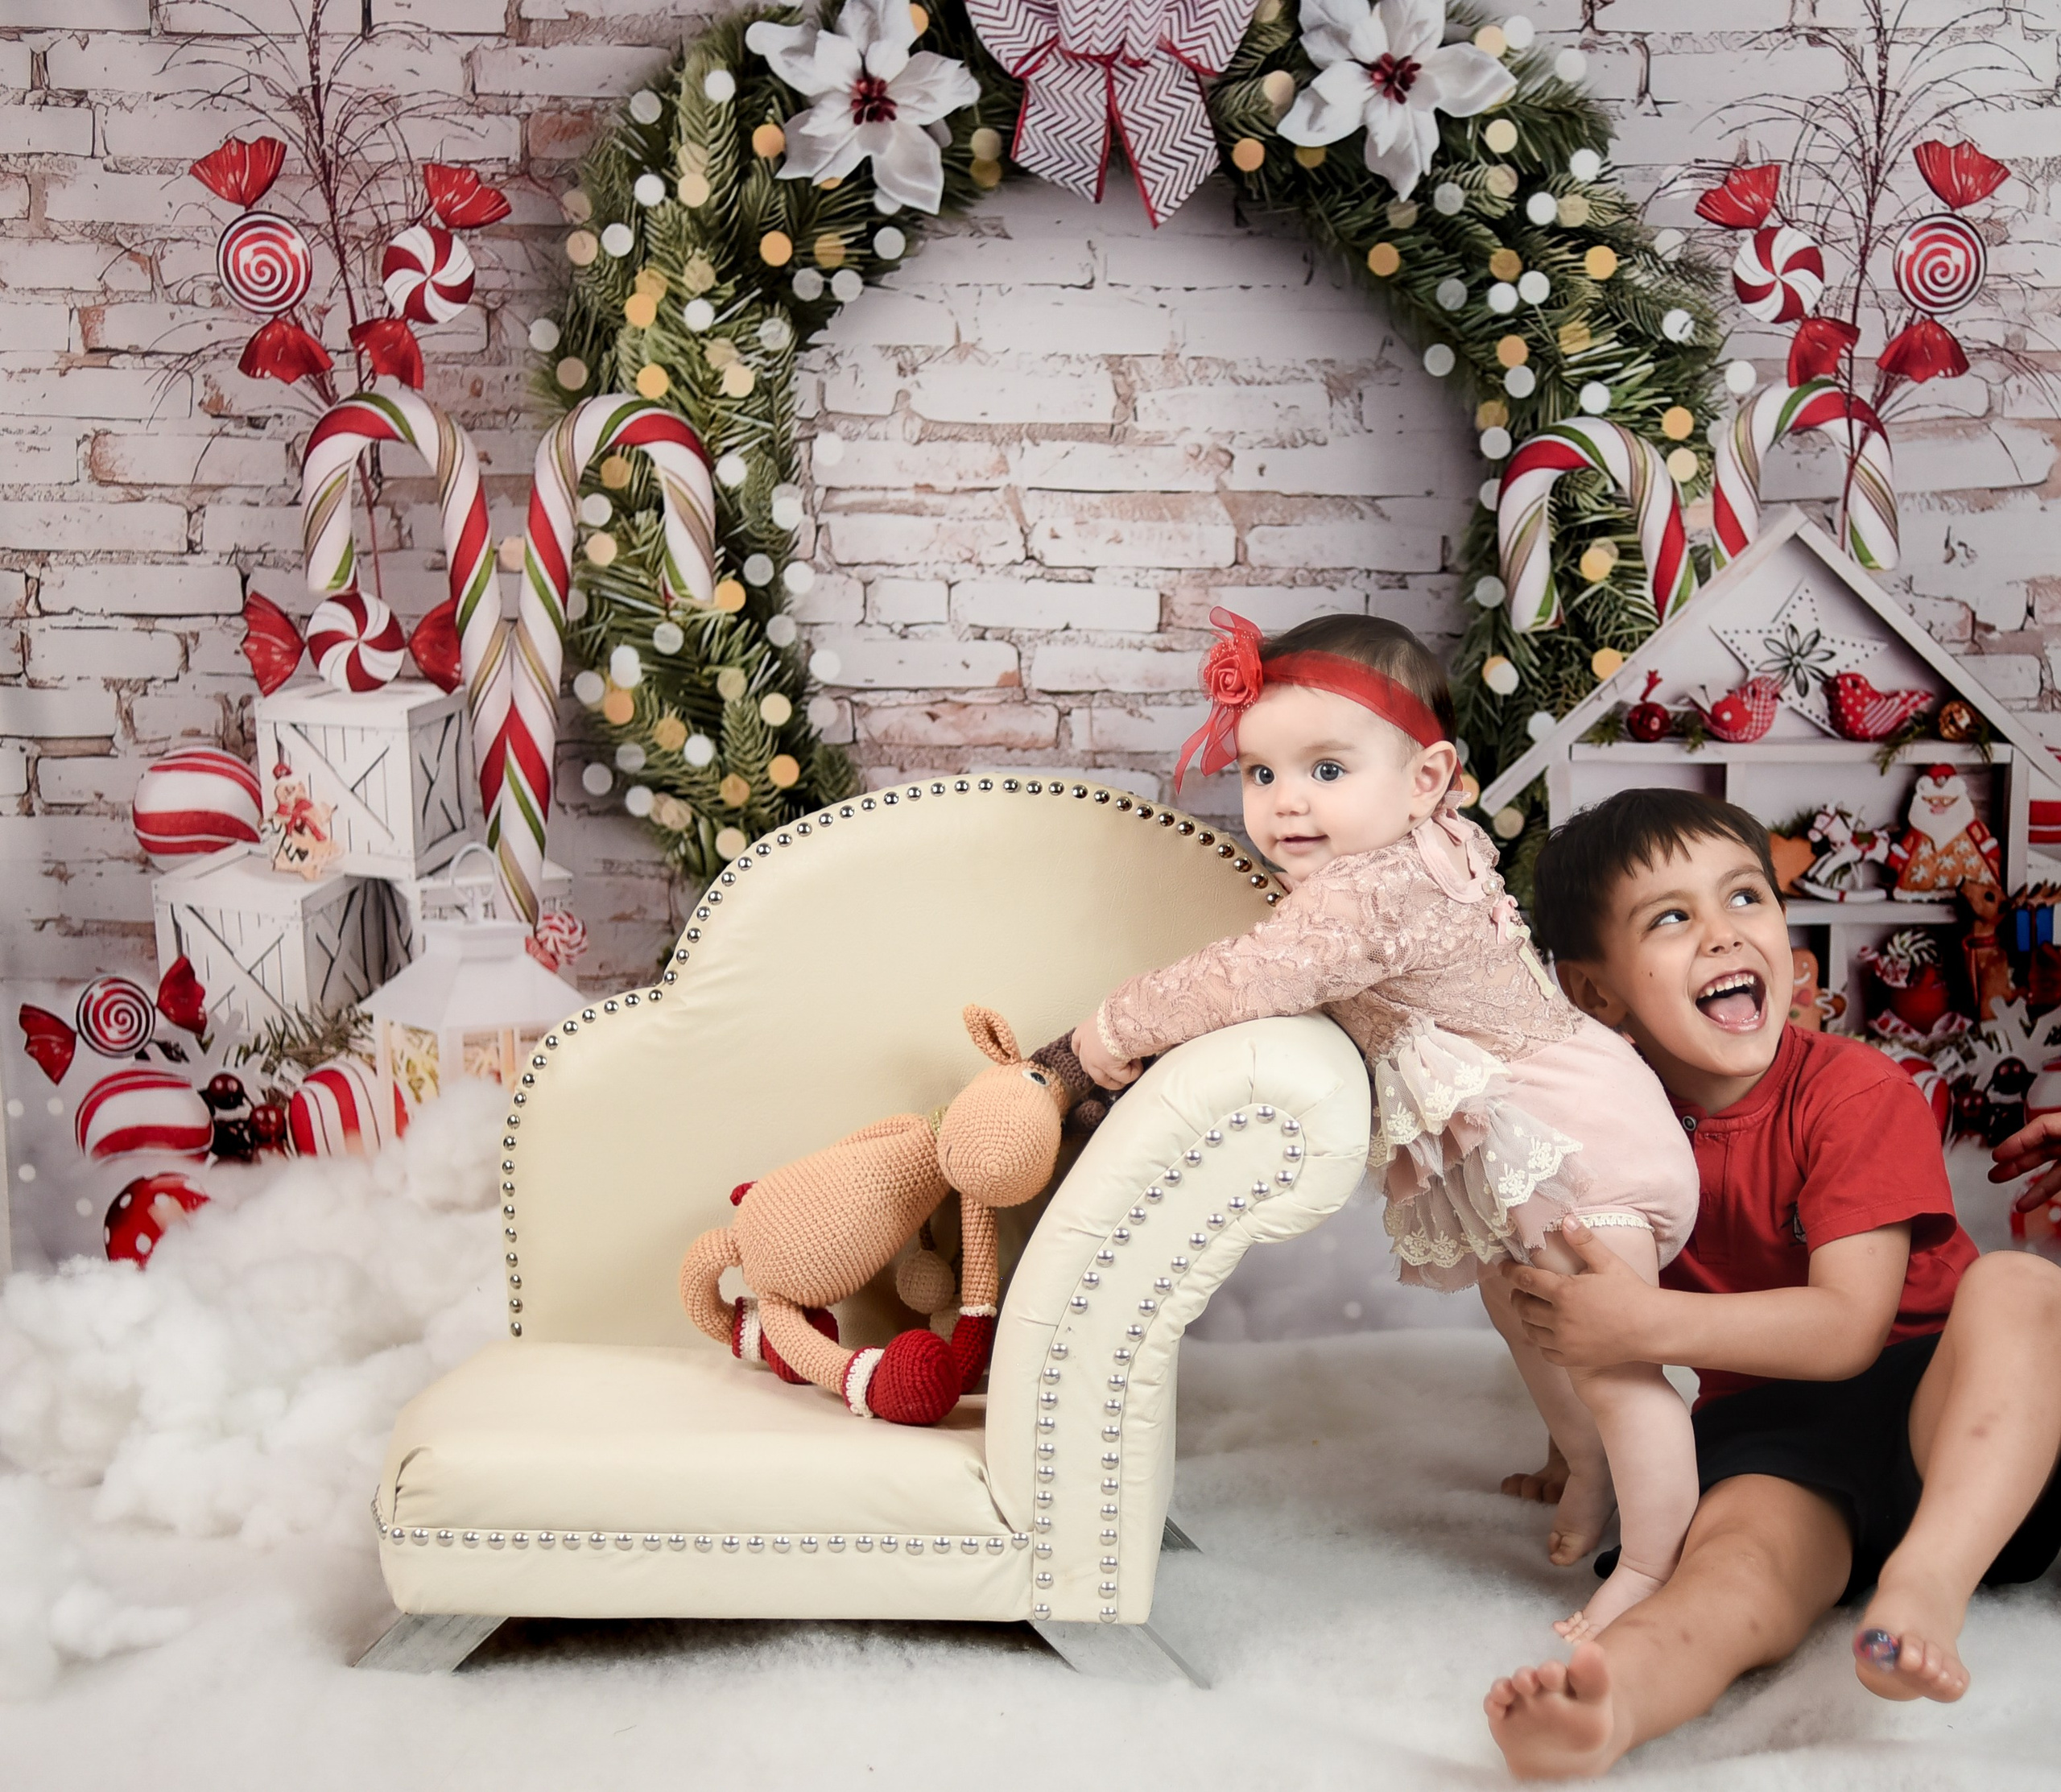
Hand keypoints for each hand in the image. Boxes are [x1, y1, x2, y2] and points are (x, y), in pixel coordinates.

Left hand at [1071, 1020, 1141, 1091]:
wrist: (1123, 1019)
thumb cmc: (1119, 1013)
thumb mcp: (1109, 1013)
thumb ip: (1109, 1023)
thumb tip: (1121, 1021)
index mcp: (1085, 1030)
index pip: (1076, 1045)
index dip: (1083, 1053)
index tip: (1091, 1057)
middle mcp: (1086, 1047)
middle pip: (1088, 1067)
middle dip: (1102, 1071)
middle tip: (1117, 1070)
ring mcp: (1094, 1060)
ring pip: (1102, 1079)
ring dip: (1116, 1080)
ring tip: (1129, 1074)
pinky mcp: (1108, 1068)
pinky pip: (1122, 1077)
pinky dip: (1132, 1074)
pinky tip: (1138, 1065)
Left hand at [1488, 1218, 1659, 1368]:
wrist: (1651, 1329)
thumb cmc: (1631, 1293)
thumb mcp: (1608, 1262)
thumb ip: (1584, 1241)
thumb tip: (1566, 1219)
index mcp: (1564, 1292)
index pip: (1526, 1279)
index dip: (1510, 1272)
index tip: (1503, 1267)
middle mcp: (1559, 1318)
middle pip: (1523, 1306)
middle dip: (1517, 1295)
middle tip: (1520, 1290)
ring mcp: (1565, 1341)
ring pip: (1530, 1329)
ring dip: (1526, 1318)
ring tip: (1531, 1310)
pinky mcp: (1572, 1358)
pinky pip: (1544, 1351)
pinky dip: (1540, 1341)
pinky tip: (1546, 1333)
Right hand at [1990, 1112, 2060, 1211]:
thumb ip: (2051, 1133)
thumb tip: (2041, 1147)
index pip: (2040, 1127)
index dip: (2016, 1141)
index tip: (1997, 1155)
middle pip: (2039, 1148)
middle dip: (2014, 1163)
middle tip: (1995, 1174)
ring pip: (2049, 1170)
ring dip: (2030, 1187)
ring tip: (2015, 1201)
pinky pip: (2059, 1181)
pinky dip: (2044, 1192)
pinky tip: (2032, 1203)